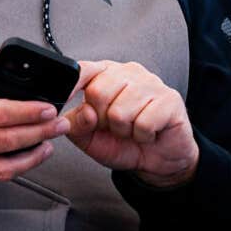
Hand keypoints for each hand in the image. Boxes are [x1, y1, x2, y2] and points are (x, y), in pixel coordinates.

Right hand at [0, 17, 70, 188]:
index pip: (2, 113)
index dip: (30, 113)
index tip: (51, 109)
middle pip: (8, 141)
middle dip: (41, 135)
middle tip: (62, 126)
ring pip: (0, 168)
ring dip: (29, 159)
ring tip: (46, 147)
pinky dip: (2, 169)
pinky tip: (16, 159)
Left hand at [62, 60, 198, 187]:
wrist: (157, 160)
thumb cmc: (125, 144)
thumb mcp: (90, 138)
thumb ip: (77, 124)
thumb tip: (84, 112)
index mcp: (106, 75)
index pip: (84, 69)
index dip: (71, 86)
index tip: (61, 103)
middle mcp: (128, 73)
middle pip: (99, 93)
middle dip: (102, 120)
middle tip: (115, 127)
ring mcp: (151, 83)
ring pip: (121, 111)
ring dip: (124, 131)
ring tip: (133, 130)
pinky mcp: (170, 99)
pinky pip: (144, 123)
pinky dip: (143, 136)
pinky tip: (149, 133)